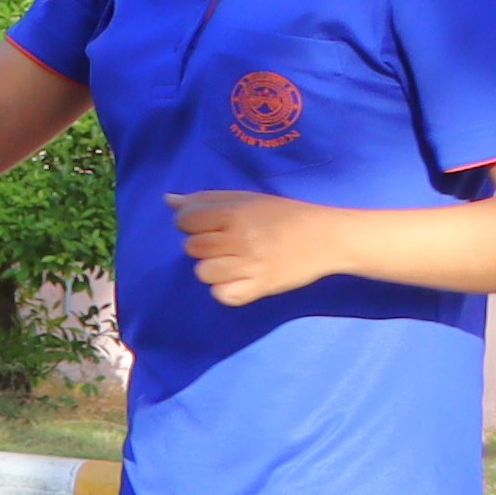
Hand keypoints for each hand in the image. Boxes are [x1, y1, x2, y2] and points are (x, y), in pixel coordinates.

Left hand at [174, 189, 351, 306]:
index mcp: (234, 214)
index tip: (210, 224)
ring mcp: (251, 266)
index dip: (190, 222)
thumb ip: (204, 200)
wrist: (328, 238)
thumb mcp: (245, 199)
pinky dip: (226, 290)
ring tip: (234, 261)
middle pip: (192, 247)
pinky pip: (223, 295)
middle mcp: (240, 239)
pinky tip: (239, 279)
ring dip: (213, 268)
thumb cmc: (283, 215)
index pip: (185, 220)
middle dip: (203, 245)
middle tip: (226, 243)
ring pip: (203, 273)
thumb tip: (167, 201)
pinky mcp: (261, 287)